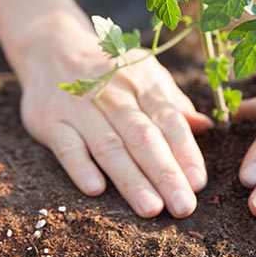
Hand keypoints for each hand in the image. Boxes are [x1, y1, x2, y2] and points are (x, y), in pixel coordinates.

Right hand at [14, 15, 212, 217]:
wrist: (50, 48)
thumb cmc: (109, 71)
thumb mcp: (144, 74)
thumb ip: (172, 102)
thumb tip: (206, 126)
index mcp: (142, 83)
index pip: (169, 120)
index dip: (185, 151)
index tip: (198, 183)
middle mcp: (113, 94)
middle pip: (142, 137)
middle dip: (165, 173)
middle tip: (183, 206)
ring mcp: (80, 107)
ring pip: (108, 146)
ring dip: (130, 178)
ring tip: (151, 208)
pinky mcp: (50, 119)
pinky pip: (66, 145)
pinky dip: (80, 166)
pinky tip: (96, 189)